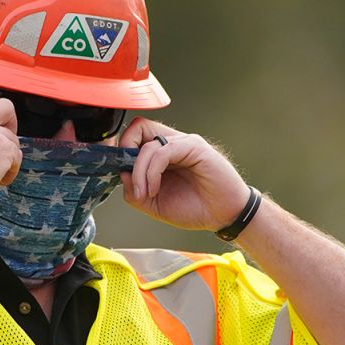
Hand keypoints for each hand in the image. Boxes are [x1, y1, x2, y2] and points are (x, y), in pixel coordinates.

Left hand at [118, 118, 250, 230]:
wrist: (224, 216)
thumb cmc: (196, 208)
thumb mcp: (155, 205)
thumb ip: (135, 192)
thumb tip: (121, 175)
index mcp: (162, 154)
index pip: (135, 136)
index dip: (122, 151)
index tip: (123, 176)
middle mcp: (172, 144)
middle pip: (138, 128)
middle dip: (125, 151)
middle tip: (129, 178)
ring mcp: (184, 143)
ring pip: (148, 145)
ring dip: (139, 173)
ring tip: (146, 194)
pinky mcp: (194, 147)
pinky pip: (163, 152)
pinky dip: (152, 172)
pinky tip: (155, 190)